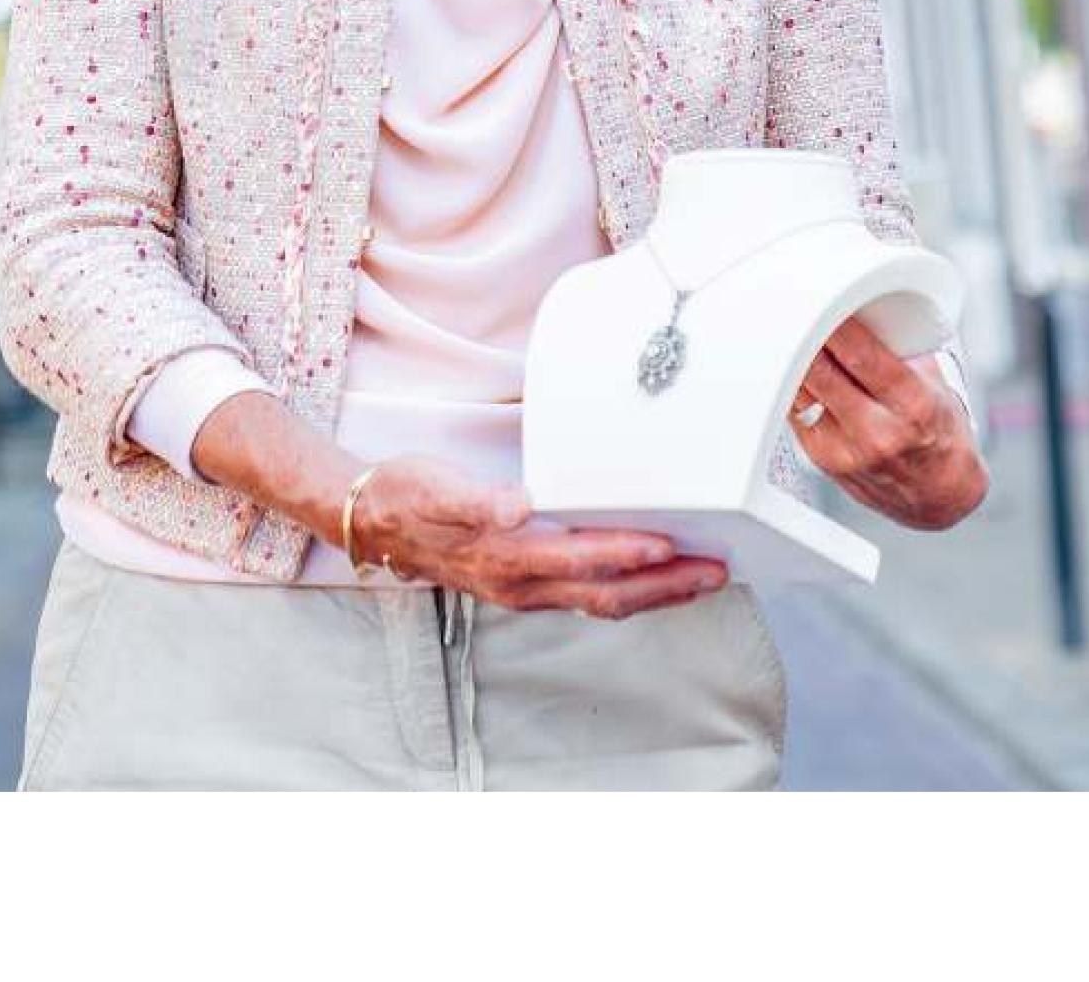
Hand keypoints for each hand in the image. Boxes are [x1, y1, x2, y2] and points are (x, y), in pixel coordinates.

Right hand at [348, 453, 730, 617]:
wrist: (372, 521)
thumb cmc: (406, 496)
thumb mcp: (435, 486)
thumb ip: (478, 499)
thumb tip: (520, 506)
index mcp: (504, 557)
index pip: (579, 558)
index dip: (626, 553)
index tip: (670, 544)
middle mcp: (521, 582)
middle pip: (606, 593)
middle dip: (665, 586)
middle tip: (716, 571)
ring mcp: (526, 588)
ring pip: (602, 600)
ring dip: (655, 593)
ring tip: (702, 578)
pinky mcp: (527, 580)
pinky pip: (588, 594)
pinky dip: (628, 588)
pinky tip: (650, 577)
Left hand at [787, 314, 987, 530]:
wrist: (939, 493)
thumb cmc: (939, 434)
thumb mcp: (936, 385)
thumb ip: (900, 350)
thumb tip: (863, 309)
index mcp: (913, 406)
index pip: (862, 355)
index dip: (836, 324)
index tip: (823, 299)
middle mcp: (879, 433)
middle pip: (822, 372)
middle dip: (807, 336)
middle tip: (798, 311)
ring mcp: (848, 452)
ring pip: (802, 391)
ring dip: (795, 360)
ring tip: (794, 336)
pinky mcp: (824, 462)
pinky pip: (796, 413)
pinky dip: (796, 388)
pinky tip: (799, 371)